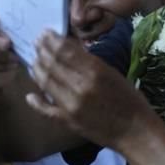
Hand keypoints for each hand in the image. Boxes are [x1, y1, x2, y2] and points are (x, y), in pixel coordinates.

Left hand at [27, 30, 151, 149]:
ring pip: (45, 82)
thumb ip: (91, 62)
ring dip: (37, 69)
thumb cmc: (130, 100)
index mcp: (94, 71)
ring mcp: (70, 105)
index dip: (52, 40)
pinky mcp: (67, 121)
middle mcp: (79, 86)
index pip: (64, 51)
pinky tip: (30, 95)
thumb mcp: (113, 74)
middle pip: (52, 63)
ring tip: (34, 60)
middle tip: (37, 42)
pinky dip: (36, 102)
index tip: (46, 33)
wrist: (135, 131)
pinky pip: (45, 110)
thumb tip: (70, 48)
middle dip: (42, 50)